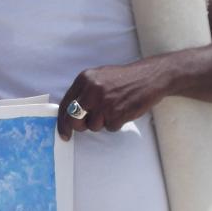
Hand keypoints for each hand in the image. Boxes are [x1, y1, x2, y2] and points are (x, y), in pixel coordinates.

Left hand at [57, 56, 173, 138]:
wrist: (149, 77)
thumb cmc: (124, 79)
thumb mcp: (98, 78)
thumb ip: (84, 92)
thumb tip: (70, 113)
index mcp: (84, 79)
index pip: (65, 104)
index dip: (62, 121)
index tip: (64, 133)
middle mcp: (92, 90)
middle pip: (74, 119)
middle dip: (80, 126)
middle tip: (89, 123)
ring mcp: (104, 103)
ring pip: (93, 126)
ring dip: (103, 123)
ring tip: (114, 109)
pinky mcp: (117, 113)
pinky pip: (110, 128)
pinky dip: (116, 123)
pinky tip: (123, 111)